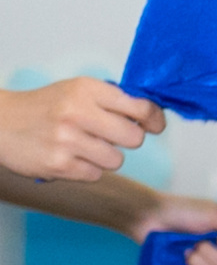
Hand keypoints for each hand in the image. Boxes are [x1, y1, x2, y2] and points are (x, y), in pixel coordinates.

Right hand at [0, 80, 162, 180]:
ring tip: (83, 146)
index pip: (140, 108)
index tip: (153, 125)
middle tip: (109, 135)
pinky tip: (69, 156)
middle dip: (127, 139)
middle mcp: (76, 112)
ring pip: (116, 160)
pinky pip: (95, 174)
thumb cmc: (45, 107)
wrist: (0, 122)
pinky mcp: (58, 164)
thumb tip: (152, 117)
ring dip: (105, 157)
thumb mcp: (76, 91)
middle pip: (134, 138)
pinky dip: (86, 169)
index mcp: (86, 89)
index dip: (153, 119)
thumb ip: (112, 101)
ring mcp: (67, 140)